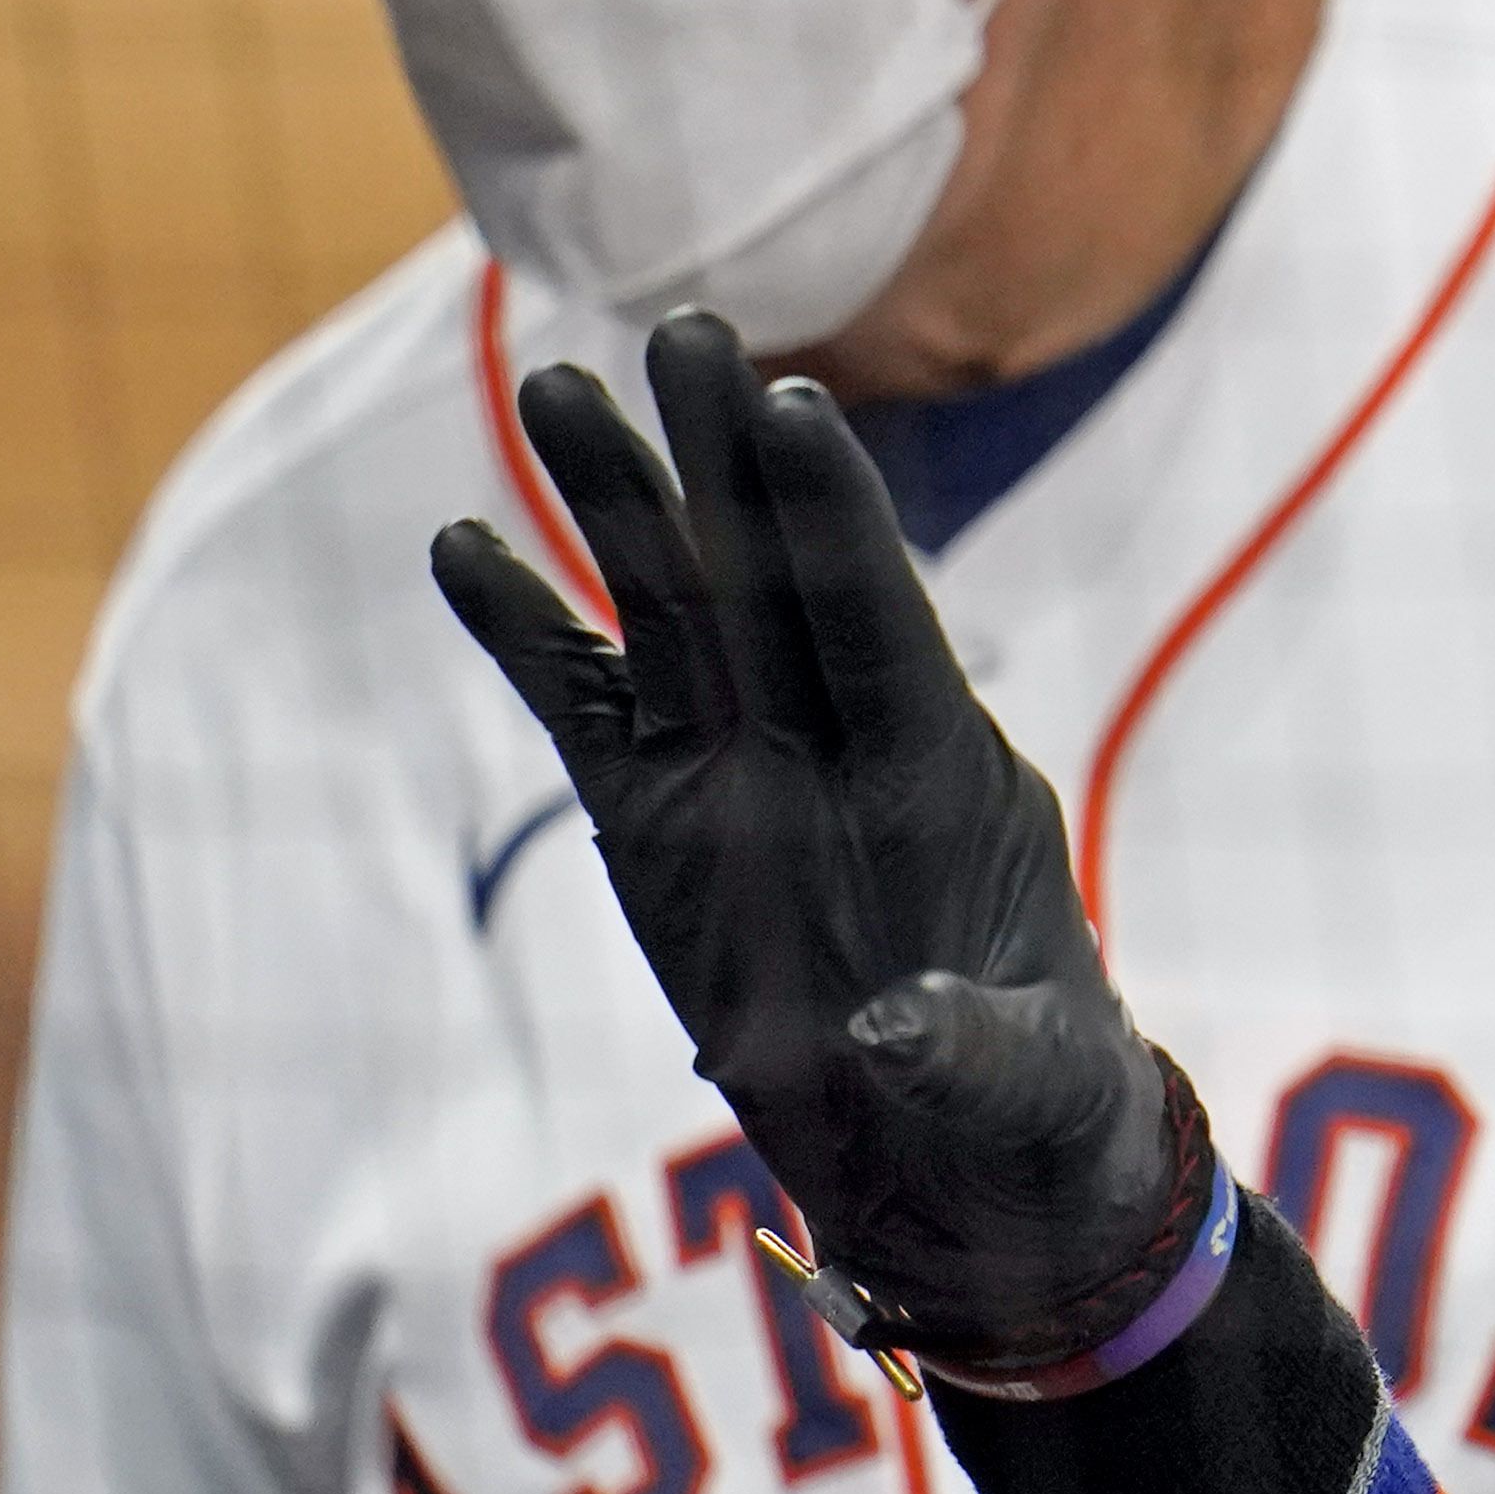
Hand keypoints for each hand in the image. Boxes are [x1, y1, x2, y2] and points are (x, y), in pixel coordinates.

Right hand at [430, 309, 1187, 1383]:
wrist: (964, 1167)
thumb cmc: (1030, 1113)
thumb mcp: (1023, 1090)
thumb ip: (969, 1051)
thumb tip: (899, 1031)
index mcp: (946, 774)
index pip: (884, 620)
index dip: (841, 519)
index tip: (799, 404)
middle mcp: (836, 740)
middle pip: (773, 577)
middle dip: (725, 460)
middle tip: (681, 326)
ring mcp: (741, 770)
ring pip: (671, 612)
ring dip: (614, 506)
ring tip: (550, 387)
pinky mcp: (659, 820)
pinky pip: (583, 707)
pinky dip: (527, 632)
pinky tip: (463, 547)